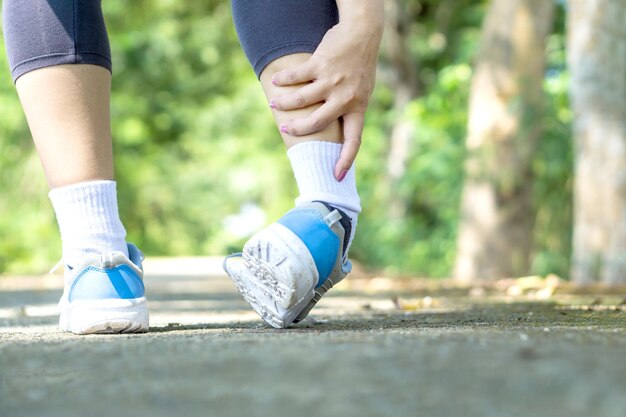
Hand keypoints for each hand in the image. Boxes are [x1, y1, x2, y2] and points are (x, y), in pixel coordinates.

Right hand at [270, 20, 382, 178]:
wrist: (363, 33)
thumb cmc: (360, 65)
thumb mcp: (362, 90)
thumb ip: (349, 106)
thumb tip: (332, 127)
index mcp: (358, 107)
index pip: (354, 140)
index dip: (345, 160)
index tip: (336, 176)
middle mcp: (346, 97)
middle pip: (317, 122)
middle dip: (298, 129)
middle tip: (286, 129)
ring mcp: (333, 80)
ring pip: (302, 99)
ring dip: (285, 103)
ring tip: (275, 103)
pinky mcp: (321, 64)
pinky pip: (297, 76)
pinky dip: (284, 80)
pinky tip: (276, 81)